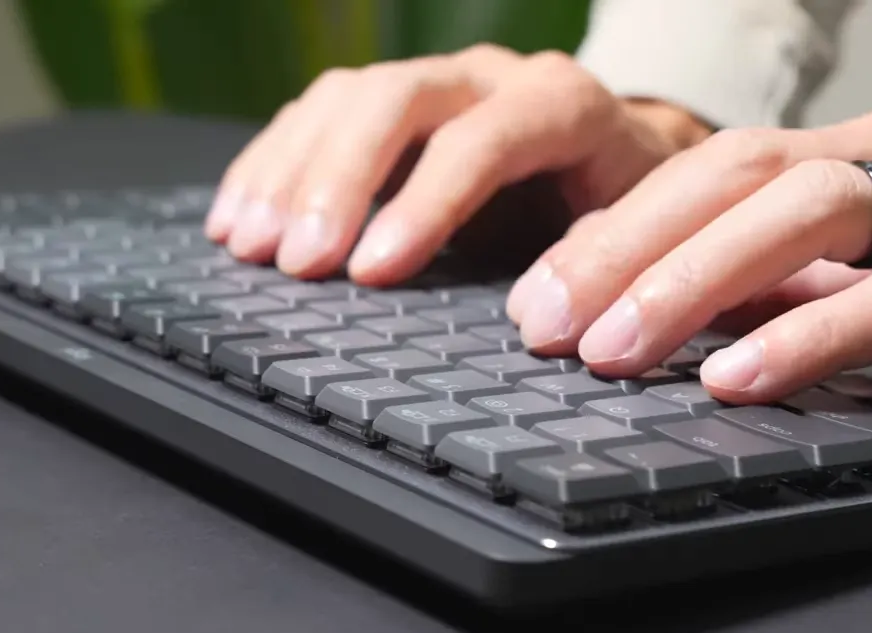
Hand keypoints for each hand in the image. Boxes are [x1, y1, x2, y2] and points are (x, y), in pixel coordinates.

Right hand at [203, 44, 712, 284]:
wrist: (620, 154)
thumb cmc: (623, 201)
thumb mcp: (633, 229)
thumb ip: (594, 259)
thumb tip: (540, 317)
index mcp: (559, 103)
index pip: (480, 140)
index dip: (422, 204)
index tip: (370, 272)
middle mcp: (488, 76)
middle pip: (396, 99)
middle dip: (337, 182)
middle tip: (295, 261)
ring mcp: (433, 81)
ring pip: (345, 98)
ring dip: (288, 172)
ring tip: (247, 243)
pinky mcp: (389, 101)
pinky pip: (317, 113)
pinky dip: (271, 164)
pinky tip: (237, 216)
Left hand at [506, 109, 871, 405]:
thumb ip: (784, 285)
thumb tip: (667, 314)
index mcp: (859, 155)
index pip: (710, 169)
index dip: (616, 229)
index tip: (538, 294)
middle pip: (740, 174)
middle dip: (628, 249)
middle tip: (544, 324)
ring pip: (814, 212)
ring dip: (697, 279)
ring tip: (614, 350)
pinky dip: (817, 335)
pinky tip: (741, 379)